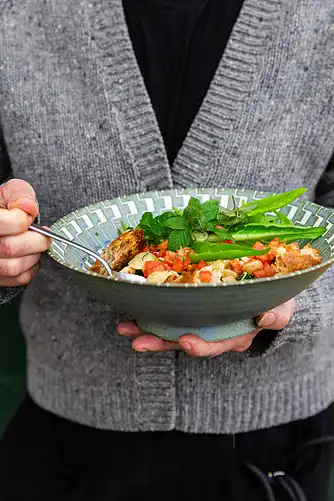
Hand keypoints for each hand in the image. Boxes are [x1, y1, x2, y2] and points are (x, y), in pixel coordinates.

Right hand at [0, 179, 49, 285]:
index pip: (11, 223)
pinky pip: (18, 279)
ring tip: (35, 245)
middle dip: (36, 240)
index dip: (24, 219)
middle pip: (11, 248)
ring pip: (14, 267)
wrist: (0, 219)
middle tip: (42, 235)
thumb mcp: (9, 192)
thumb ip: (20, 194)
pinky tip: (30, 256)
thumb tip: (28, 207)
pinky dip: (31, 268)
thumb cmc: (3, 207)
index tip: (28, 216)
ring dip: (33, 256)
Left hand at [117, 299, 295, 356]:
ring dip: (147, 330)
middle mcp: (212, 333)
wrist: (266, 291)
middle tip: (139, 340)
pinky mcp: (188, 308)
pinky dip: (150, 314)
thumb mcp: (281, 308)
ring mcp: (198, 322)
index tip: (185, 341)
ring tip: (126, 328)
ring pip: (170, 331)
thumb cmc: (274, 302)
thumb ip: (276, 315)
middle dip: (160, 342)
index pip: (216, 345)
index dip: (201, 346)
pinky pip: (168, 314)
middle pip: (183, 342)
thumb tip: (265, 318)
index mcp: (234, 335)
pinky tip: (133, 312)